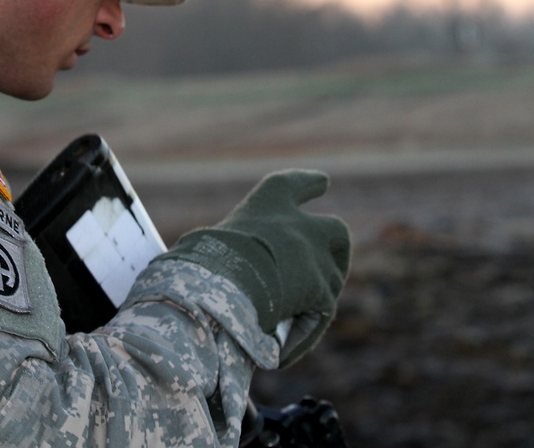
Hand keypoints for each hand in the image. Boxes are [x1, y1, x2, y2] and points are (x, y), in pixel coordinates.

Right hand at [157, 170, 350, 366]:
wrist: (216, 286)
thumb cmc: (199, 266)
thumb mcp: (209, 246)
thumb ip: (227, 253)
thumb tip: (219, 282)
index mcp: (266, 204)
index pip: (291, 185)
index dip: (307, 183)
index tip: (323, 181)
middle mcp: (298, 224)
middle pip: (334, 230)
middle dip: (334, 248)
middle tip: (324, 267)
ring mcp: (314, 256)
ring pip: (332, 278)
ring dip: (316, 298)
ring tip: (288, 323)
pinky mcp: (322, 291)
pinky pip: (318, 316)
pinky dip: (302, 335)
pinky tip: (281, 353)